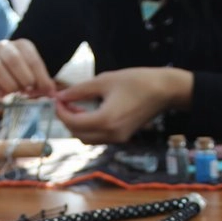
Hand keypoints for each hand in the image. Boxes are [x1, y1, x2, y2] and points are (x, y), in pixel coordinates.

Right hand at [0, 39, 55, 101]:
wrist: (0, 93)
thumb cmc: (21, 83)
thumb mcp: (35, 82)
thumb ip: (43, 85)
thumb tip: (53, 93)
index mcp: (20, 46)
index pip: (30, 56)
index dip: (40, 75)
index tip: (46, 90)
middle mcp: (2, 49)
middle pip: (12, 58)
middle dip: (24, 77)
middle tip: (29, 91)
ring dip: (7, 83)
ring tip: (14, 94)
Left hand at [54, 67, 193, 143]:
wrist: (165, 91)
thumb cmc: (137, 81)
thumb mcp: (105, 81)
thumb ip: (80, 90)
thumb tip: (61, 96)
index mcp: (105, 120)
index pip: (73, 122)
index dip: (61, 112)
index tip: (57, 99)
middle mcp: (110, 135)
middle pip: (78, 135)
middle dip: (67, 120)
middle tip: (64, 102)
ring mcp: (118, 139)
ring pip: (87, 139)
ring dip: (77, 126)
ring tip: (75, 106)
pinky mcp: (122, 138)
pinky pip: (98, 138)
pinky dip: (89, 128)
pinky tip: (89, 112)